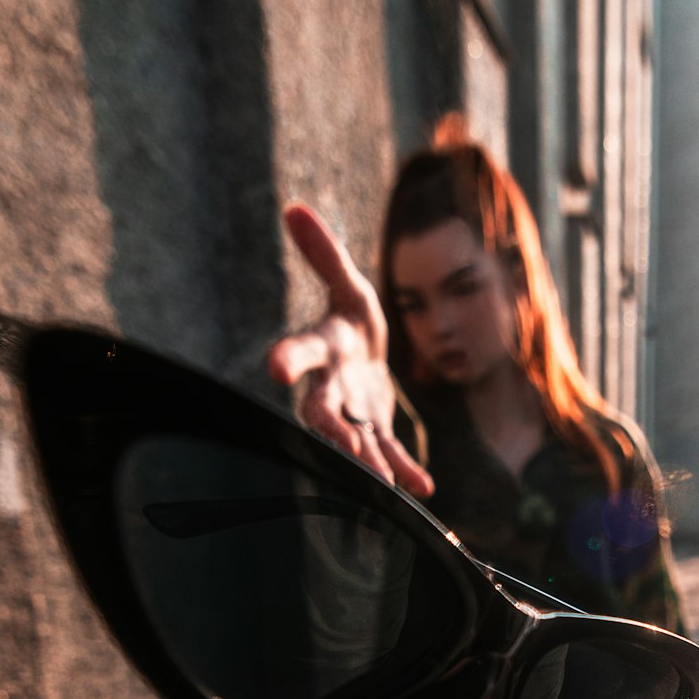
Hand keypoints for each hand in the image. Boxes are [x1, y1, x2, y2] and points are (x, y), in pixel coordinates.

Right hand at [267, 203, 433, 498]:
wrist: (366, 358)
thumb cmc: (351, 319)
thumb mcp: (347, 284)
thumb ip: (324, 254)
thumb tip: (295, 208)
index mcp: (322, 349)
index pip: (301, 352)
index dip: (288, 358)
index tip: (275, 367)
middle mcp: (330, 389)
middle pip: (321, 412)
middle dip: (329, 429)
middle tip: (340, 445)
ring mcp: (353, 415)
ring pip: (356, 443)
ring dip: (369, 463)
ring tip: (383, 485)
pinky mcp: (377, 432)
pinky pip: (390, 455)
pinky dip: (405, 473)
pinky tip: (424, 490)